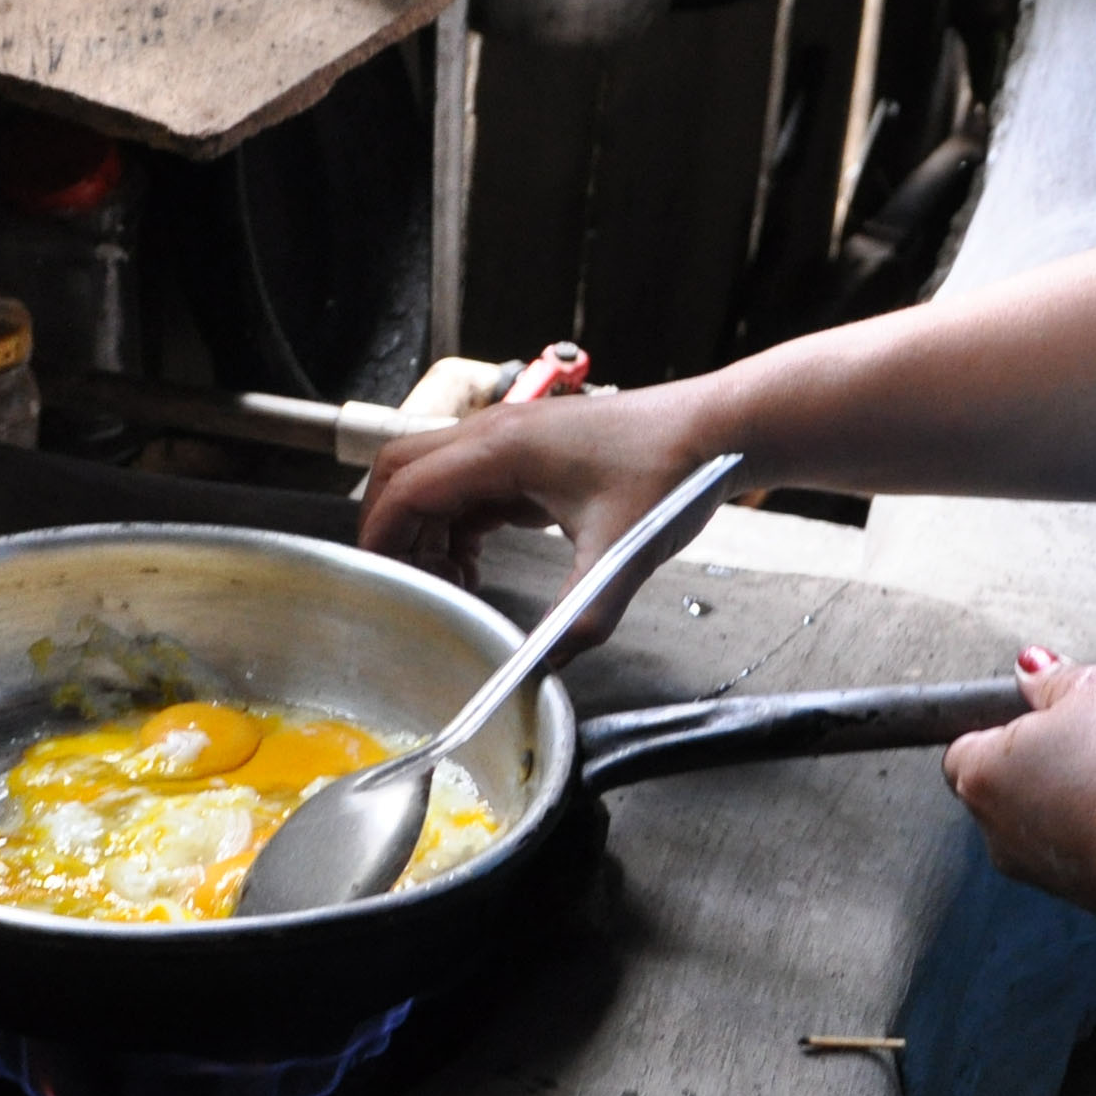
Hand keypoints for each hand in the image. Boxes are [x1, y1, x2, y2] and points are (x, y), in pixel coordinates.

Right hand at [357, 386, 733, 639]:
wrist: (715, 430)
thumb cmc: (671, 471)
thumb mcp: (621, 553)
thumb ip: (583, 616)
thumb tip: (547, 665)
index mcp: (501, 448)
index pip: (406, 487)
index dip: (382, 537)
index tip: (381, 585)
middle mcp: (495, 434)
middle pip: (401, 471)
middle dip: (390, 529)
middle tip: (405, 586)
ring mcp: (510, 441)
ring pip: (432, 479)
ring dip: (425, 529)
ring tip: (449, 585)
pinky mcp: (528, 456)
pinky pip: (467, 488)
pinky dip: (456, 525)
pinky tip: (474, 564)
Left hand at [941, 650, 1095, 926]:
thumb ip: (1056, 678)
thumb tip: (1031, 670)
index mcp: (982, 774)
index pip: (967, 742)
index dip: (1010, 719)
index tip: (1055, 709)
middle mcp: (998, 831)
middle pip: (1011, 780)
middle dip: (1053, 754)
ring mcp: (1040, 871)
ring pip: (1054, 813)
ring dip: (1087, 791)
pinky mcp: (1085, 894)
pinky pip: (1089, 844)